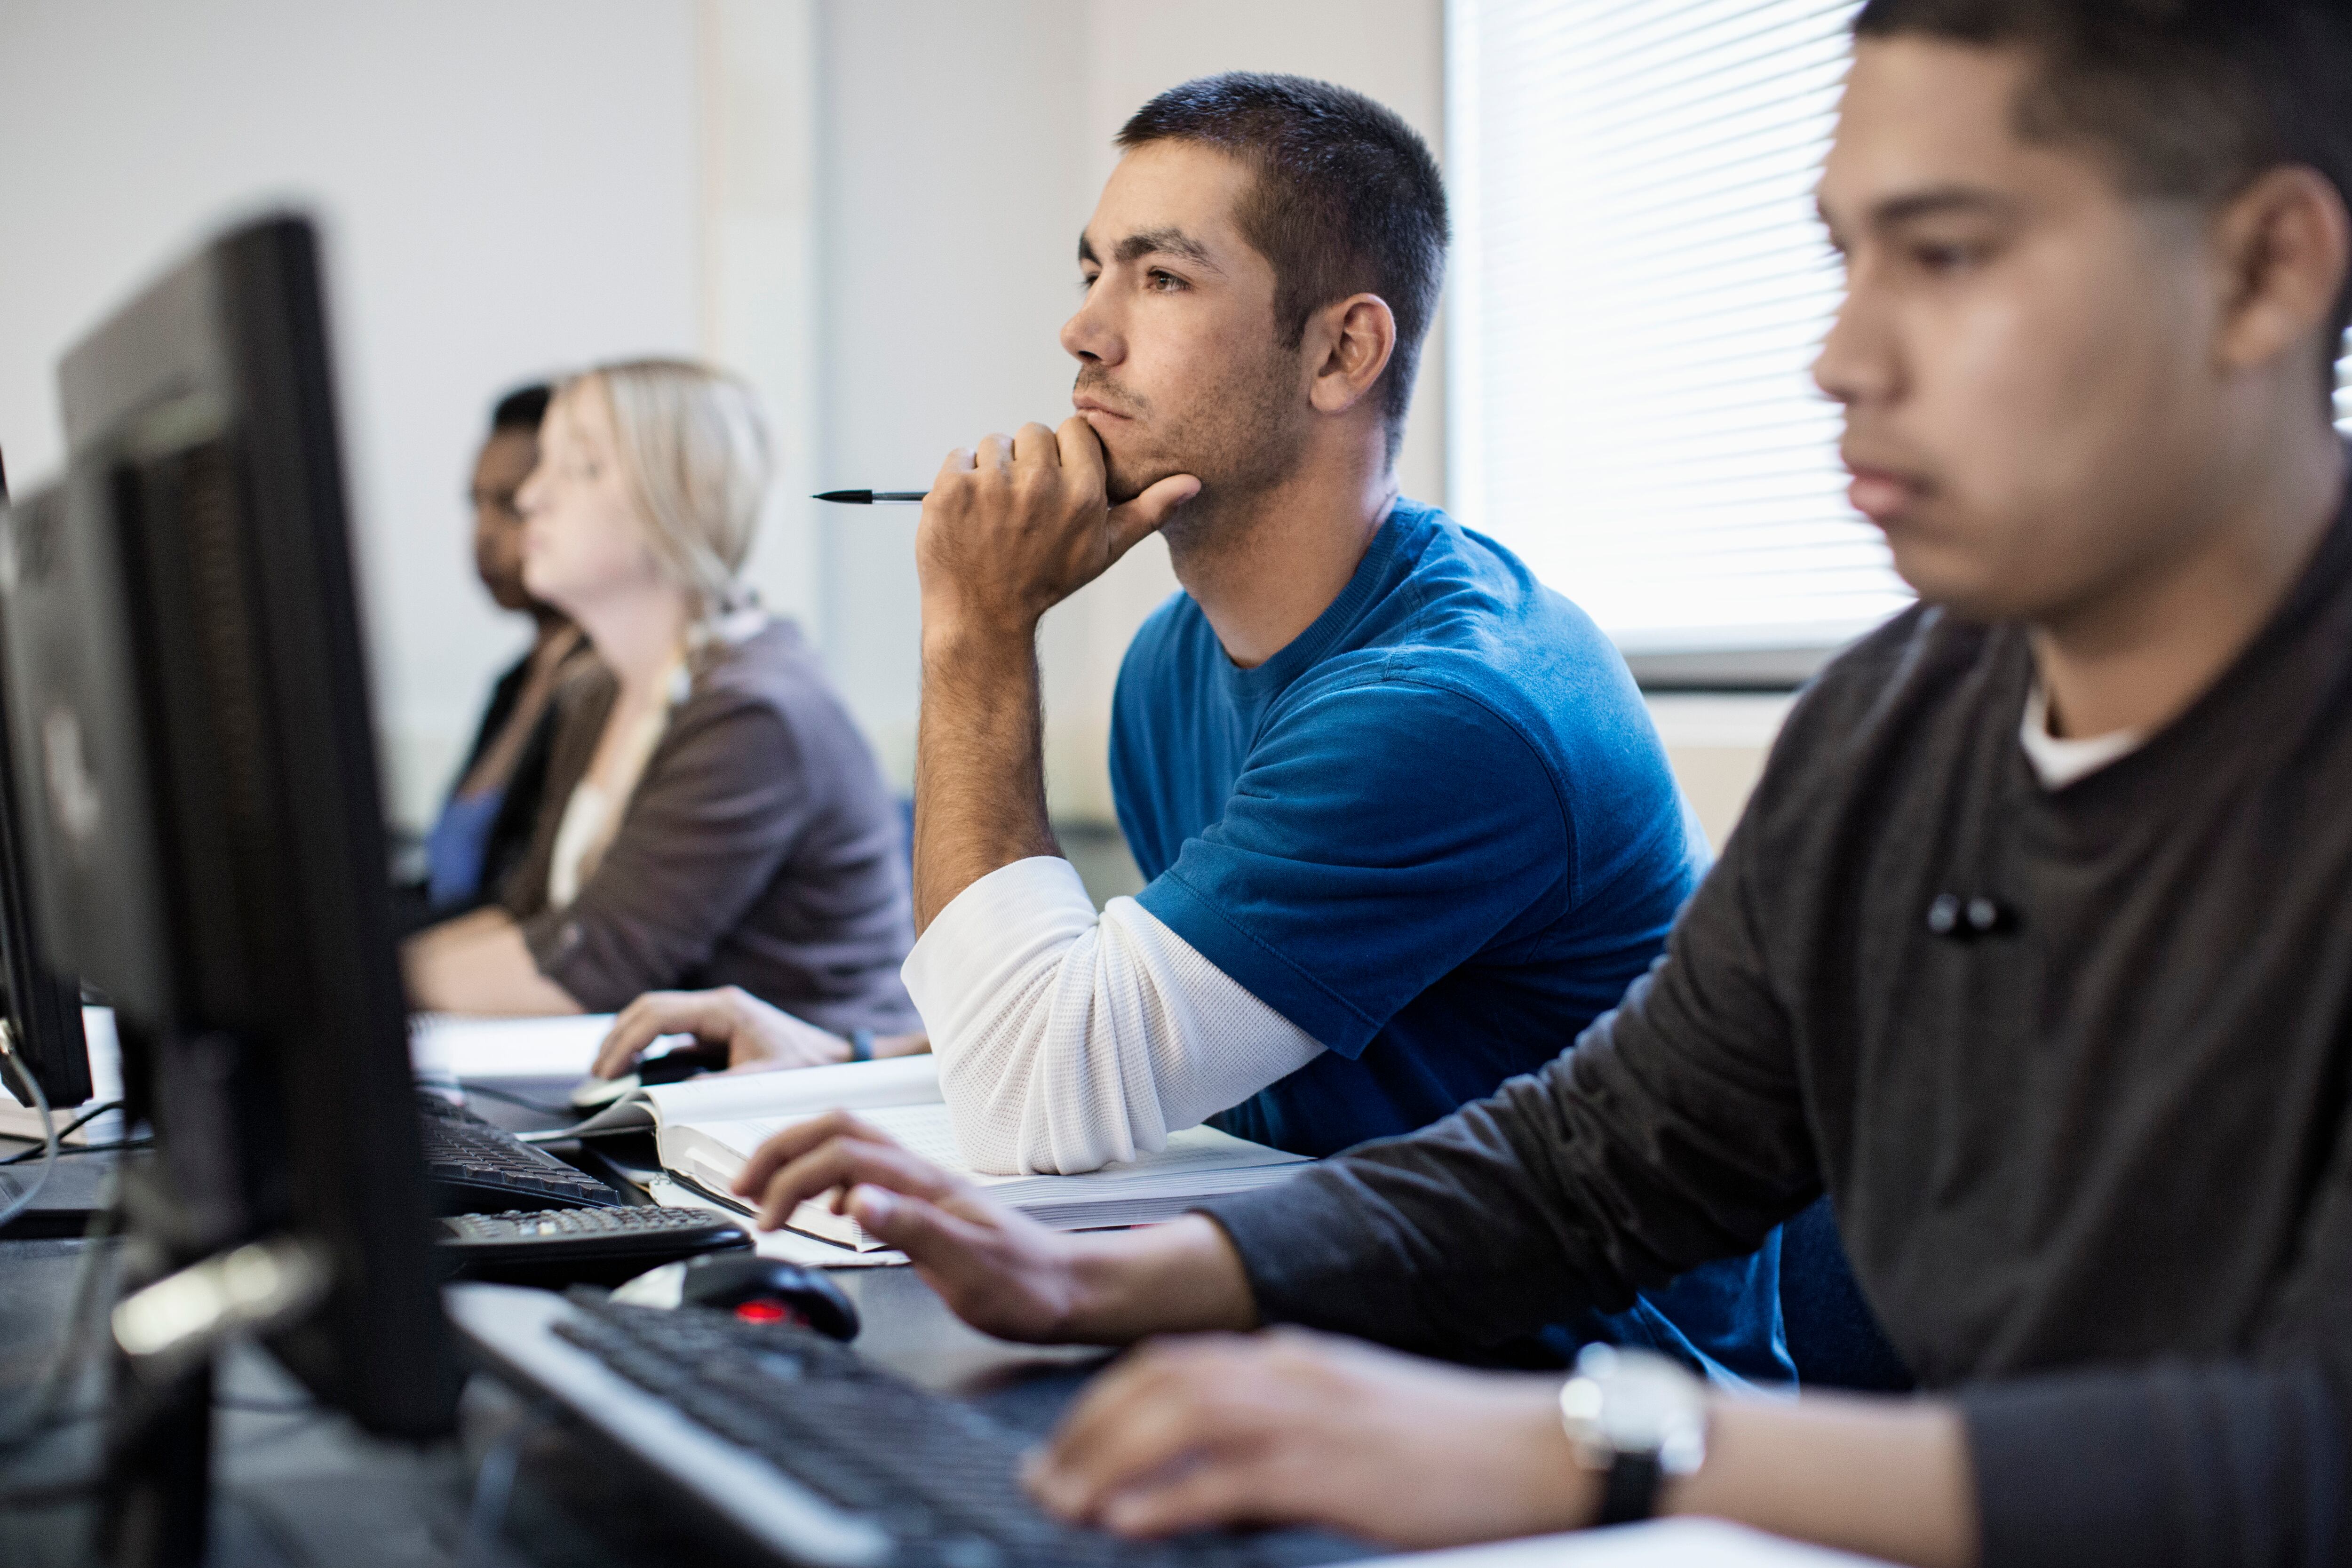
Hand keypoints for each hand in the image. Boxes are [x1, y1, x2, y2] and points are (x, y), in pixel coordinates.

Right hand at [592, 987, 850, 1077]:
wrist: (836, 1062)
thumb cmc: (808, 1067)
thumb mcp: (765, 1080)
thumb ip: (721, 1088)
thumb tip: (676, 1095)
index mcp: (724, 1010)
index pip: (657, 1016)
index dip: (625, 1043)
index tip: (607, 1071)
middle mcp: (716, 1006)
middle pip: (648, 1010)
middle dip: (618, 1039)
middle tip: (599, 1073)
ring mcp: (715, 1016)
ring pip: (657, 1017)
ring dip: (630, 1040)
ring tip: (609, 1069)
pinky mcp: (717, 1030)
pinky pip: (672, 1032)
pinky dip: (649, 1047)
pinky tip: (636, 1068)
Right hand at [728, 1110, 1091, 1341]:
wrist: (1069, 1291)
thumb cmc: (1025, 1286)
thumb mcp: (967, 1268)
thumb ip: (912, 1230)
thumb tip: (856, 1199)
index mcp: (925, 1186)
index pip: (841, 1157)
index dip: (792, 1180)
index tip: (764, 1220)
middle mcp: (922, 1176)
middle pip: (838, 1129)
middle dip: (781, 1148)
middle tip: (742, 1185)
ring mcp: (924, 1185)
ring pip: (850, 1142)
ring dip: (801, 1155)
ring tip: (766, 1188)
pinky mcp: (925, 1203)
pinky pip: (866, 1169)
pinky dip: (828, 1178)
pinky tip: (825, 1207)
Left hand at [915, 419, 1198, 641]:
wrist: (983, 617)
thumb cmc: (1046, 581)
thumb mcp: (1104, 550)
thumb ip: (1147, 511)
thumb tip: (1192, 482)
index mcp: (1083, 494)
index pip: (1075, 430)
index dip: (1065, 455)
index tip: (1055, 485)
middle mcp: (1040, 484)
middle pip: (1034, 431)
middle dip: (1027, 461)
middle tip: (1022, 506)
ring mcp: (993, 485)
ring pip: (995, 442)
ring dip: (993, 470)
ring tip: (995, 514)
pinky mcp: (952, 488)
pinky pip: (960, 455)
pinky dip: (960, 479)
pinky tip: (969, 515)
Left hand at [1026, 1328, 1594, 1547]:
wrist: (1538, 1451)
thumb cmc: (1446, 1448)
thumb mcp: (1348, 1423)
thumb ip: (1280, 1431)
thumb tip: (1205, 1473)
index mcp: (1290, 1358)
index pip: (1170, 1364)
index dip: (1103, 1404)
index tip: (1062, 1448)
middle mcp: (1290, 1372)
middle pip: (1158, 1384)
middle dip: (1087, 1431)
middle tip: (1043, 1480)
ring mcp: (1312, 1416)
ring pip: (1180, 1420)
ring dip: (1108, 1461)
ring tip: (1065, 1502)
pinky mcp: (1336, 1469)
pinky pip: (1232, 1478)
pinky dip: (1170, 1498)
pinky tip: (1129, 1521)